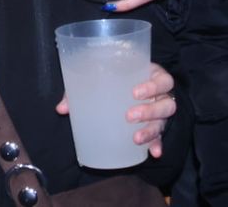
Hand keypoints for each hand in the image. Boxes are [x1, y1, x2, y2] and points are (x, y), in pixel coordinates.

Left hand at [56, 62, 176, 157]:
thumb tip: (61, 108)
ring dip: (151, 130)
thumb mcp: (102, 78)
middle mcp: (160, 95)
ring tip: (136, 138)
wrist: (128, 88)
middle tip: (129, 116)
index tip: (135, 92)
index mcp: (151, 76)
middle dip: (149, 110)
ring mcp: (160, 112)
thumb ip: (82, 90)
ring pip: (164, 121)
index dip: (153, 86)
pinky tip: (153, 152)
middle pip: (166, 103)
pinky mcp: (157, 127)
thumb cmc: (116, 78)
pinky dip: (158, 145)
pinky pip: (160, 137)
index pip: (163, 79)